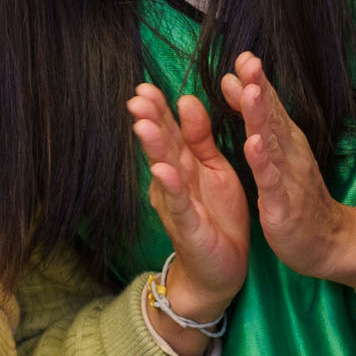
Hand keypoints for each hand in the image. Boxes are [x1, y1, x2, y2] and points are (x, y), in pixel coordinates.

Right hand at [127, 83, 249, 351]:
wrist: (219, 270)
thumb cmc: (216, 217)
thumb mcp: (213, 169)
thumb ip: (200, 138)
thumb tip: (188, 100)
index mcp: (184, 165)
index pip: (169, 131)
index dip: (159, 109)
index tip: (146, 85)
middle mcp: (174, 182)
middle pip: (161, 146)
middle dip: (149, 122)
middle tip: (136, 97)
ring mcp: (178, 204)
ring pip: (164, 171)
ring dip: (153, 149)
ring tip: (143, 125)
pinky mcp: (189, 227)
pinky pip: (180, 204)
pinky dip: (172, 188)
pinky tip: (163, 171)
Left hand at [226, 53, 355, 291]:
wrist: (328, 242)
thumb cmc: (299, 198)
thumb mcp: (279, 157)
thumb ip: (263, 124)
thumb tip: (245, 88)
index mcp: (286, 142)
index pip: (270, 107)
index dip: (257, 81)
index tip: (243, 57)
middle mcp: (289, 154)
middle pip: (272, 116)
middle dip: (259, 88)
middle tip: (248, 61)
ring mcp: (288, 178)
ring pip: (271, 142)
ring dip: (260, 116)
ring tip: (249, 91)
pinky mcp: (282, 205)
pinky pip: (271, 181)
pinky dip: (262, 163)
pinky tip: (252, 145)